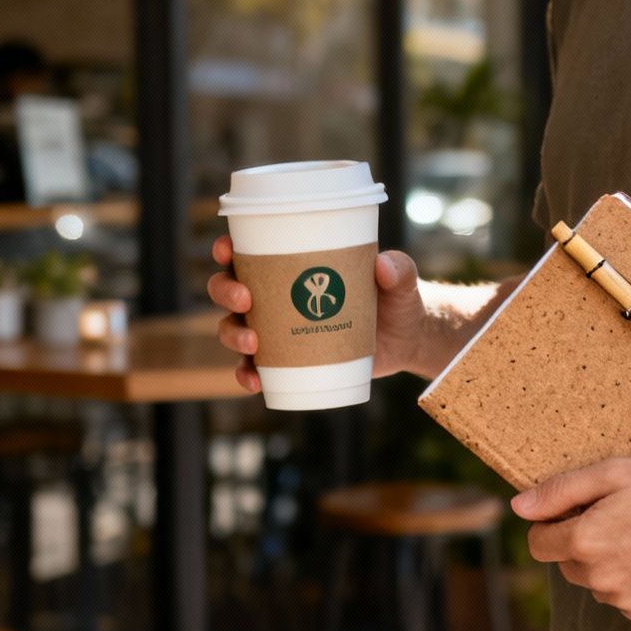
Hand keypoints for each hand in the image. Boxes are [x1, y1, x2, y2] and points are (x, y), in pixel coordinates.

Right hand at [207, 236, 428, 393]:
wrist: (405, 339)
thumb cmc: (396, 299)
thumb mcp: (402, 282)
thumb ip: (399, 270)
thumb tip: (383, 266)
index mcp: (291, 264)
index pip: (247, 251)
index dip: (226, 249)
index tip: (226, 250)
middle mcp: (275, 295)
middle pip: (229, 288)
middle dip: (225, 291)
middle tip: (245, 300)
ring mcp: (278, 330)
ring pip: (235, 327)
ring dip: (232, 334)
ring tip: (253, 343)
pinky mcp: (287, 360)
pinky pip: (256, 368)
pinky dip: (247, 374)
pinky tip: (254, 381)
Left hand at [511, 458, 630, 625]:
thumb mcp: (615, 472)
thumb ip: (560, 491)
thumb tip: (518, 507)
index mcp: (584, 540)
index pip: (539, 543)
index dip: (556, 523)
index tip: (583, 510)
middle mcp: (599, 577)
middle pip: (568, 564)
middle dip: (583, 543)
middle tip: (623, 518)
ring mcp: (624, 600)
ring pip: (597, 583)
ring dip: (609, 564)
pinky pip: (624, 600)